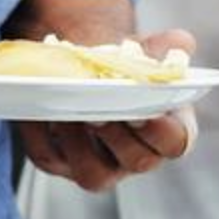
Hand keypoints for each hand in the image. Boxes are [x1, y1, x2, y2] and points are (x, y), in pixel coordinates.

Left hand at [16, 29, 198, 191]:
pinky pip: (49, 158)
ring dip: (78, 145)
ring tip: (67, 112)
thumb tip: (180, 43)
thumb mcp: (147, 55)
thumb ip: (167, 48)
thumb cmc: (123, 71)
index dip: (161, 132)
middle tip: (100, 112)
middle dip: (117, 137)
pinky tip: (38, 109)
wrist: (86, 73)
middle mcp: (137, 157)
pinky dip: (39, 135)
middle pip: (137, 162)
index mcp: (166, 132)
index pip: (175, 143)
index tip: (144, 112)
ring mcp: (100, 166)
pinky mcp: (61, 163)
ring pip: (94, 175)